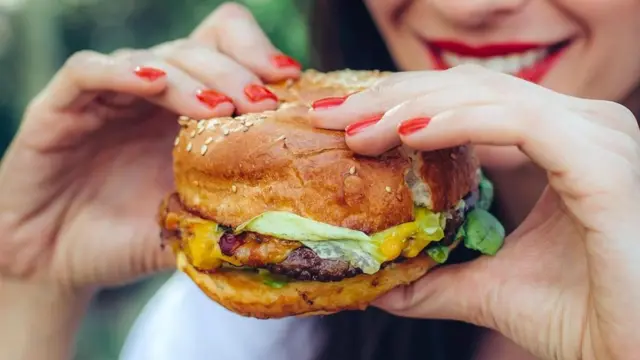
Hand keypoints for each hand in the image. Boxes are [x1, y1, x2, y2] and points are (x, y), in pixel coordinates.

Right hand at [0, 3, 299, 290]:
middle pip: (198, 50)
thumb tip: (291, 216)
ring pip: (154, 58)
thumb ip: (228, 210)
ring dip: (192, 78)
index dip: (257, 54)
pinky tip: (152, 83)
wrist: (56, 263)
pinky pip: (88, 72)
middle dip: (235, 74)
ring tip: (220, 109)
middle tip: (262, 103)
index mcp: (186, 110)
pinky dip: (122, 72)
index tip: (289, 81)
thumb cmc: (127, 238)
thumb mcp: (189, 223)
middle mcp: (151, 94)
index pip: (225, 48)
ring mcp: (107, 96)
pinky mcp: (60, 107)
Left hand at [309, 65, 639, 359]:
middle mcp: (580, 126)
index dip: (400, 104)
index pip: (466, 102)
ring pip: (485, 96)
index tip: (342, 123)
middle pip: (467, 89)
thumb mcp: (492, 289)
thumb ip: (439, 279)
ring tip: (357, 130)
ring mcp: (595, 135)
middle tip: (331, 114)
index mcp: (559, 142)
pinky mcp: (600, 159)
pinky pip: (516, 121)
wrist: (636, 358)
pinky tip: (404, 133)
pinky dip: (455, 121)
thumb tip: (380, 284)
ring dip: (410, 107)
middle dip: (392, 97)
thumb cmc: (587, 318)